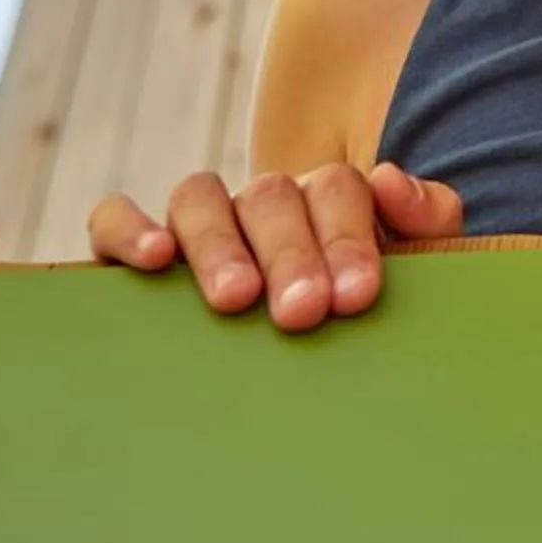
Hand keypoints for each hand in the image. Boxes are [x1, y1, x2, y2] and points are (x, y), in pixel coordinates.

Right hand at [88, 161, 463, 331]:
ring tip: (235, 297)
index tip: (357, 296)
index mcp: (326, 201)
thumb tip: (392, 180)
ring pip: (198, 196)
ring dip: (218, 244)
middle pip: (270, 195)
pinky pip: (113, 218)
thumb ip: (428, 222)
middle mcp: (261, 203)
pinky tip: (153, 259)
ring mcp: (199, 221)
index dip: (348, 238)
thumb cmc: (354, 312)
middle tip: (303, 311)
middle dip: (290, 253)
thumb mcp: (410, 270)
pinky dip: (128, 227)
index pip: (337, 189)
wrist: (295, 361)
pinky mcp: (131, 247)